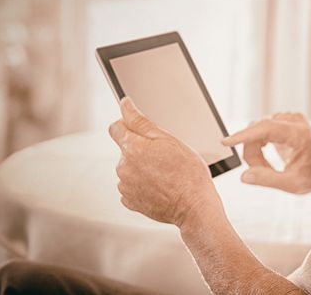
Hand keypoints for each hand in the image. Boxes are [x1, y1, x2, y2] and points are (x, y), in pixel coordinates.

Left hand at [108, 97, 219, 226]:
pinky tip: (160, 188)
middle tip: (166, 158)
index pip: (116, 128)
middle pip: (126, 150)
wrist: (194, 206)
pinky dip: (143, 186)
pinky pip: (132, 188)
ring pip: (130, 170)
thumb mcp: (169, 140)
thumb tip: (125, 104)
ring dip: (143, 169)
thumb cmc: (188, 172)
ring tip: (166, 175)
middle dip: (141, 150)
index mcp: (132, 148)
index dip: (129, 126)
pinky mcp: (130, 201)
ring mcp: (125, 186)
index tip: (141, 131)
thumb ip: (141, 121)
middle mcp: (123, 167)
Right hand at [222, 112, 310, 193]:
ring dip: (255, 150)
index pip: (266, 128)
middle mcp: (295, 121)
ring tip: (266, 167)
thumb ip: (268, 180)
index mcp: (300, 134)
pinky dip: (258, 145)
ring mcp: (289, 118)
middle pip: (258, 130)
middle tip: (256, 171)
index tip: (227, 142)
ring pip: (256, 130)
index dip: (244, 136)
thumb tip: (245, 175)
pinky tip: (266, 156)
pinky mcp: (283, 120)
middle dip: (252, 152)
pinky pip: (260, 130)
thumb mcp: (291, 184)